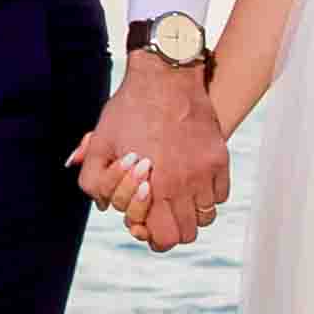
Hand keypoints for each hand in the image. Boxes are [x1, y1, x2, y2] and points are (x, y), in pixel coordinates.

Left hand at [78, 57, 228, 251]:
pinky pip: (220, 195)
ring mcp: (206, 171)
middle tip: (160, 210)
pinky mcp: (220, 158)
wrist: (166, 75)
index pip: (164, 238)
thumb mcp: (100, 142)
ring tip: (175, 196)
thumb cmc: (128, 109)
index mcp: (156, 185)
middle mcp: (185, 183)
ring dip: (190, 213)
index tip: (146, 222)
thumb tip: (104, 207)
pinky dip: (207, 195)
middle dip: (170, 227)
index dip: (153, 236)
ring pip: (206, 217)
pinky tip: (191, 180)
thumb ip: (93, 180)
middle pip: (187, 233)